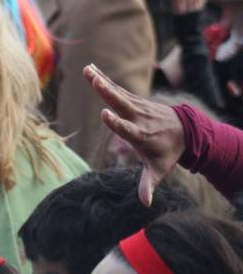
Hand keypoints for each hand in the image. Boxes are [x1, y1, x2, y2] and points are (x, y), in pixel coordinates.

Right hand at [83, 64, 184, 205]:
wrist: (187, 130)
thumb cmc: (168, 152)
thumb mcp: (159, 169)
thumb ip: (149, 184)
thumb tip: (145, 203)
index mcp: (142, 136)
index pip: (128, 129)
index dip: (117, 123)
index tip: (105, 115)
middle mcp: (139, 118)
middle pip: (122, 104)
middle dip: (108, 93)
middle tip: (95, 81)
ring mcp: (138, 107)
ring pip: (118, 93)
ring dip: (102, 81)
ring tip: (87, 70)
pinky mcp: (134, 99)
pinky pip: (117, 88)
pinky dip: (104, 79)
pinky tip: (91, 70)